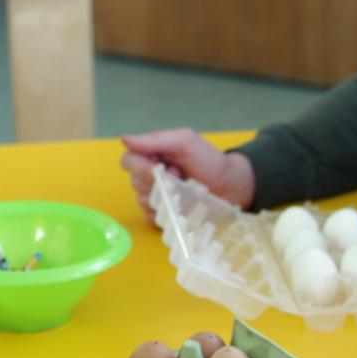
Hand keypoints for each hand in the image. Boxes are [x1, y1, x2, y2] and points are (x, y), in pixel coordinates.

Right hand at [120, 128, 255, 225]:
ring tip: (185, 193)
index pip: (128, 161)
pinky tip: (182, 207)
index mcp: (151, 155)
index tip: (166, 169)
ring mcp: (156, 196)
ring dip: (164, 198)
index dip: (143, 167)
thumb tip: (125, 139)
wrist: (231, 186)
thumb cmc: (210, 161)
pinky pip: (152, 218)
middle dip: (158, 183)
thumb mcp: (185, 142)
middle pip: (134, 183)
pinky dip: (165, 214)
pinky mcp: (163, 214)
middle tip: (181, 179)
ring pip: (142, 201)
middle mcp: (149, 175)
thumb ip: (156, 140)